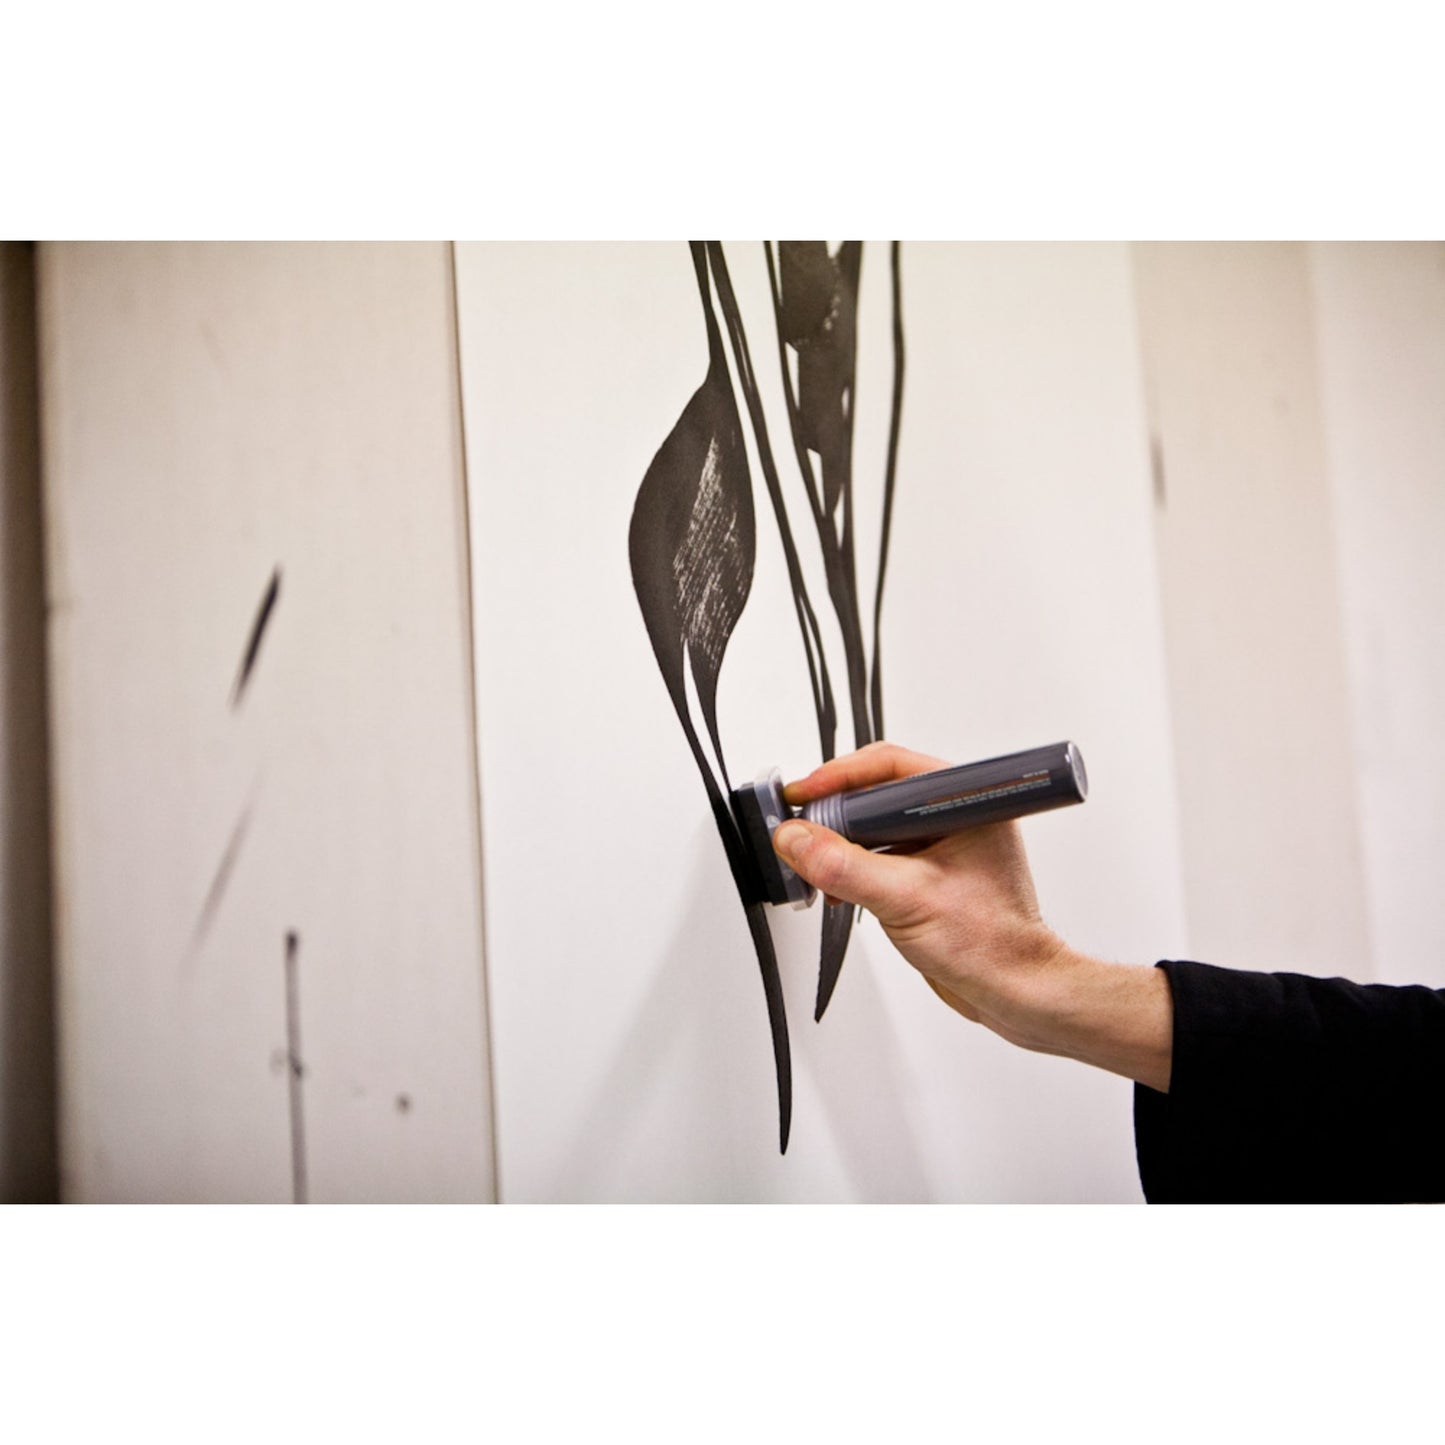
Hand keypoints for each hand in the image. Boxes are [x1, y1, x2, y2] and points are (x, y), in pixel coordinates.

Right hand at [773, 742, 1172, 1090]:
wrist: (1013, 992)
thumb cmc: (991, 945)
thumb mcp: (905, 898)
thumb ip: (844, 866)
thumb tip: (797, 839)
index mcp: (964, 802)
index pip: (889, 767)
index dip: (840, 777)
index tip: (803, 795)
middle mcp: (953, 816)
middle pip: (876, 794)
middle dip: (834, 814)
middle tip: (801, 831)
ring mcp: (941, 845)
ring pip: (873, 826)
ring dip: (840, 845)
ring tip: (815, 865)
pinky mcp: (927, 873)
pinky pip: (878, 855)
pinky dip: (852, 869)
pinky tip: (837, 889)